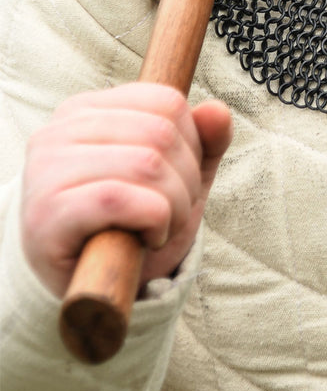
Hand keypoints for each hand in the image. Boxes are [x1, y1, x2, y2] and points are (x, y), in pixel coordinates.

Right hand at [20, 84, 232, 297]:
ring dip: (174, 207)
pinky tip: (146, 238)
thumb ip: (204, 143)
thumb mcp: (177, 179)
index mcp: (85, 110)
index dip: (193, 144)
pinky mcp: (46, 213)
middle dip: (187, 180)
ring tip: (160, 228)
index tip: (179, 179)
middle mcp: (58, 130)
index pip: (166, 101)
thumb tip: (217, 111)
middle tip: (173, 213)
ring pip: (147, 165)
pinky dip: (153, 222)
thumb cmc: (130, 225)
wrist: (87, 289)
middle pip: (161, 133)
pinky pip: (121, 199)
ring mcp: (46, 170)